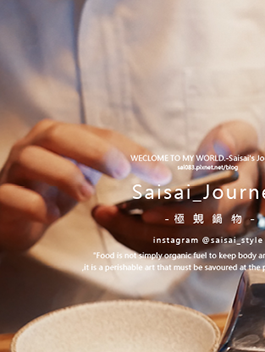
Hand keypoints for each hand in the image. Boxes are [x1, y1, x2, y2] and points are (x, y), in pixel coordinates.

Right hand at [0, 121, 170, 252]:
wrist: (10, 216)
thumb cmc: (52, 190)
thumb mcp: (86, 173)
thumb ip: (117, 166)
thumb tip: (162, 173)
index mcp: (61, 136)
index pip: (101, 135)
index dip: (132, 151)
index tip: (161, 174)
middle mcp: (34, 146)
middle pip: (61, 135)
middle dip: (96, 151)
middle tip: (122, 172)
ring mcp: (13, 170)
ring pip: (32, 159)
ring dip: (64, 175)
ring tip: (86, 195)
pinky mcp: (0, 197)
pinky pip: (13, 195)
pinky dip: (34, 204)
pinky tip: (51, 215)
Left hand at [92, 121, 262, 253]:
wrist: (254, 183)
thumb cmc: (242, 155)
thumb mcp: (243, 136)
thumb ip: (231, 139)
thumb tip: (212, 155)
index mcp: (238, 198)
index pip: (208, 214)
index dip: (178, 215)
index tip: (147, 210)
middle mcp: (225, 225)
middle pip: (179, 236)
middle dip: (139, 228)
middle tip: (103, 212)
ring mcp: (209, 238)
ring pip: (167, 246)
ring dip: (131, 236)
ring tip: (102, 216)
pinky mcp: (194, 243)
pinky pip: (163, 248)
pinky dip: (136, 239)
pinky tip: (114, 223)